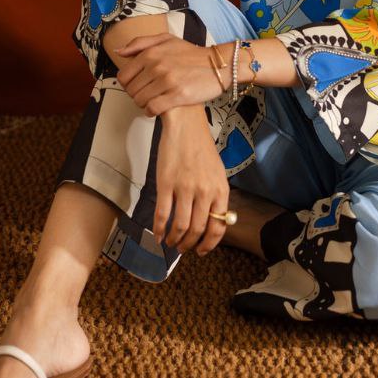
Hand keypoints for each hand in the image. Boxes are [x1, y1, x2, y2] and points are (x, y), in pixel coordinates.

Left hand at [112, 32, 226, 115]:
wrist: (219, 65)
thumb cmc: (191, 54)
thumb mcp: (167, 40)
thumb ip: (140, 43)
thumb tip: (118, 52)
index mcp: (151, 53)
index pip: (124, 76)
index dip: (128, 84)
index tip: (138, 85)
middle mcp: (157, 66)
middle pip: (131, 90)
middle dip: (136, 94)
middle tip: (148, 94)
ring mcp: (167, 81)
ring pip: (140, 101)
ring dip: (144, 104)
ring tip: (154, 100)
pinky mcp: (178, 95)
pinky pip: (152, 109)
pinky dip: (152, 112)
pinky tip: (158, 108)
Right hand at [154, 110, 231, 255]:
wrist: (186, 126)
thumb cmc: (201, 149)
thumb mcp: (217, 173)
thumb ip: (216, 196)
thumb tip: (212, 222)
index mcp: (220, 190)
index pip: (218, 227)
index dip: (209, 244)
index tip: (201, 251)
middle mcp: (204, 191)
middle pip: (197, 230)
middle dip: (189, 245)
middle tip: (182, 248)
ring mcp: (185, 188)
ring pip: (180, 226)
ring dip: (174, 239)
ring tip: (170, 242)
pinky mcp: (166, 184)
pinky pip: (162, 214)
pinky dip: (158, 229)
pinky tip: (157, 235)